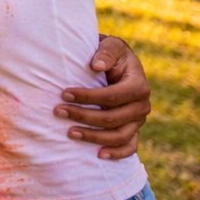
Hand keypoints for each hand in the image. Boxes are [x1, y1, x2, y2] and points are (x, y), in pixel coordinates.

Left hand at [56, 35, 151, 159]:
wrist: (117, 63)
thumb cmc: (110, 53)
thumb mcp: (111, 45)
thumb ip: (106, 52)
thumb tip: (96, 66)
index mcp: (138, 85)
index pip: (113, 96)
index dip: (88, 97)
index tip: (64, 93)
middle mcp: (142, 105)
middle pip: (113, 118)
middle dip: (83, 116)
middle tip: (58, 111)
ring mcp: (139, 120)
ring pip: (119, 135)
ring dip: (94, 137)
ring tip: (70, 133)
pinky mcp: (133, 130)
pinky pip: (129, 147)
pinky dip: (116, 153)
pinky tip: (98, 155)